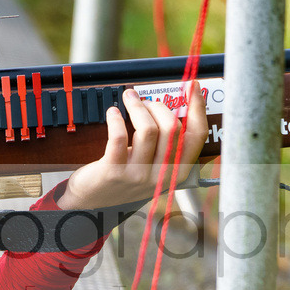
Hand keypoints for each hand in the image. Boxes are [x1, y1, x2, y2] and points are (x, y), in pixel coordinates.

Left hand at [57, 82, 207, 209]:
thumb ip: (166, 144)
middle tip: (145, 100)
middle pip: (172, 128)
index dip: (197, 108)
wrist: (91, 203)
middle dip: (158, 105)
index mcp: (177, 172)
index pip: (197, 136)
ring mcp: (137, 176)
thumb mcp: (153, 167)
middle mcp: (161, 177)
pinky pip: (120, 137)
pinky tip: (113, 113)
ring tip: (129, 99)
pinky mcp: (113, 172)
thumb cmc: (124, 178)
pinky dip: (116, 119)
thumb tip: (173, 105)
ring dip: (138, 107)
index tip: (191, 86)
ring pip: (148, 130)